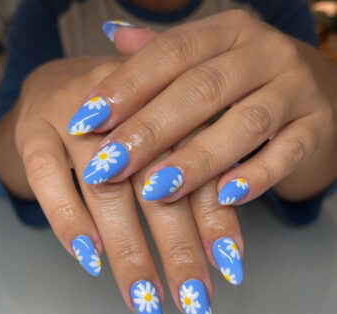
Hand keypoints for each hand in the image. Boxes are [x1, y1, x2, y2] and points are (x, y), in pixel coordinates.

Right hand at [0, 57, 243, 313]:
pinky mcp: (35, 132)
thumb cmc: (123, 121)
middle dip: (177, 249)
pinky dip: (68, 219)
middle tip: (193, 304)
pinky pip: (48, 178)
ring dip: (129, 249)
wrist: (60, 84)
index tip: (229, 270)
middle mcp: (126, 110)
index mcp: (168, 106)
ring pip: (105, 189)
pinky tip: (91, 259)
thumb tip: (221, 246)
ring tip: (145, 302)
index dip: (214, 220)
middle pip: (155, 184)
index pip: (198, 168)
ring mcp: (75, 119)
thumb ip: (193, 177)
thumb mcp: (162, 136)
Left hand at [72, 10, 336, 203]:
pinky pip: (287, 153)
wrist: (318, 86)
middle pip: (201, 90)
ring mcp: (296, 89)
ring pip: (243, 124)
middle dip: (149, 131)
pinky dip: (256, 177)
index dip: (126, 86)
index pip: (171, 51)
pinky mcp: (317, 127)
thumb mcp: (209, 56)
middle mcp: (264, 53)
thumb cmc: (246, 78)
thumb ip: (162, 53)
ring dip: (196, 160)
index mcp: (229, 30)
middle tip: (107, 164)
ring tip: (155, 190)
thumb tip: (111, 34)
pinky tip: (223, 198)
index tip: (85, 120)